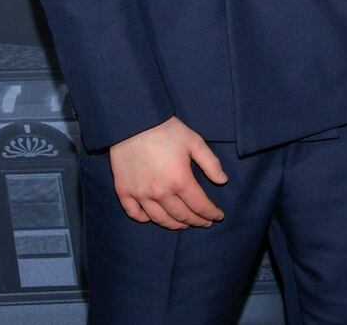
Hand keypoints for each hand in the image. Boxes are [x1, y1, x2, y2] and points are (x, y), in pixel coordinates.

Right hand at [108, 117, 227, 228]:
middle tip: (204, 222)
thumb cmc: (167, 131)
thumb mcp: (195, 142)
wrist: (133, 122)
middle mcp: (160, 193)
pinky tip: (154, 218)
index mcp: (180, 181)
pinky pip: (134, 213)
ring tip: (184, 225)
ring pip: (159, 219)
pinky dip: (145, 219)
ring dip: (174, 225)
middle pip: (181, 216)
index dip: (211, 213)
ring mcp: (140, 194)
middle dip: (196, 221)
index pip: (199, 205)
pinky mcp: (124, 191)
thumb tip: (223, 181)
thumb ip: (211, 163)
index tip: (218, 217)